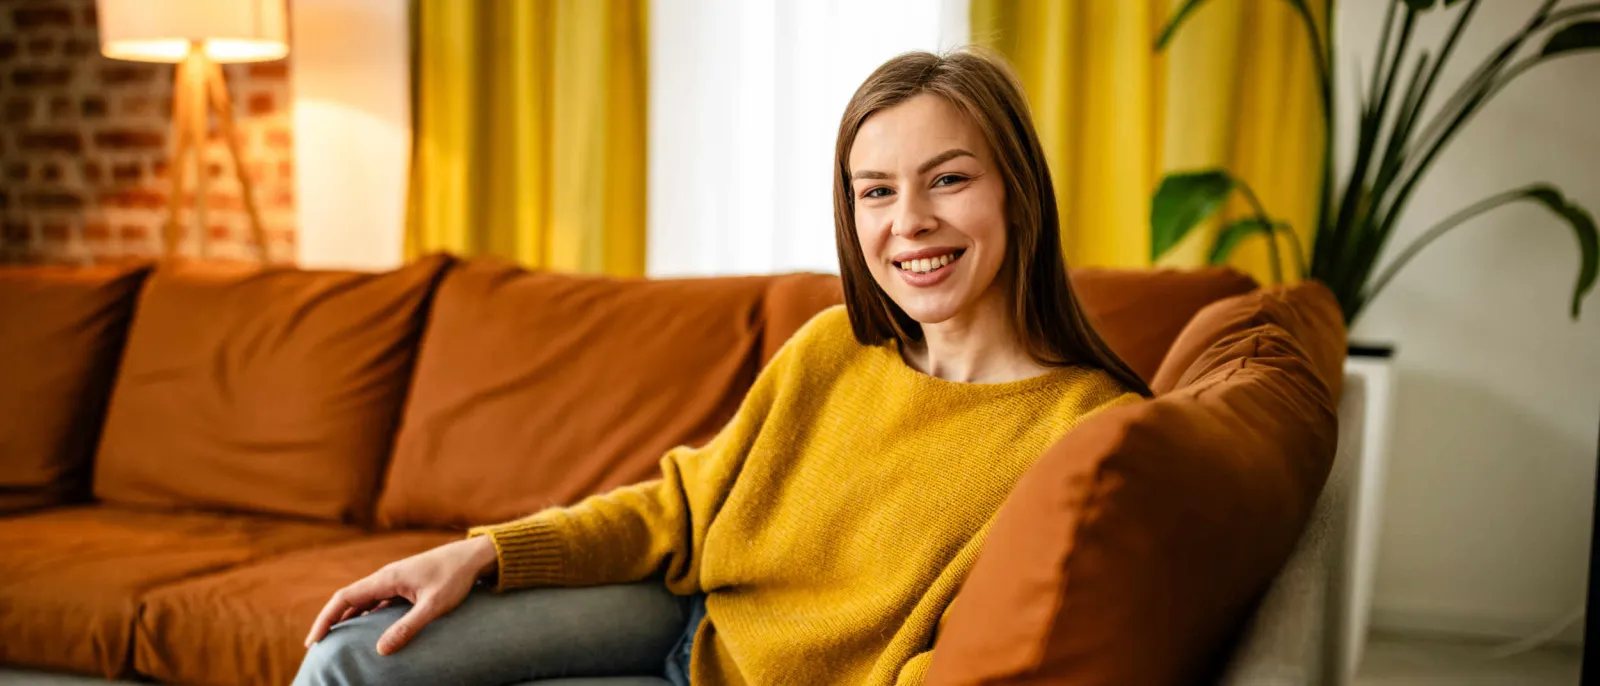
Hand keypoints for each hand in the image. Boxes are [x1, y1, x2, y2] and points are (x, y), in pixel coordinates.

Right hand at [303, 536, 498, 654]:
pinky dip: (367, 615)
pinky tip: (368, 631)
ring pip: (363, 600)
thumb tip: (380, 651)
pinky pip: (378, 601)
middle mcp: (386, 577)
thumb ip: (408, 627)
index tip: (314, 640)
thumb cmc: (456, 578)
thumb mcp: (433, 606)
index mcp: (386, 578)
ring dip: (348, 618)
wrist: (474, 556)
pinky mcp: (406, 584)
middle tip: (319, 645)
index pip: (344, 598)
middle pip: (349, 599)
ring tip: (338, 641)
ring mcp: (395, 580)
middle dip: (331, 621)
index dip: (325, 619)